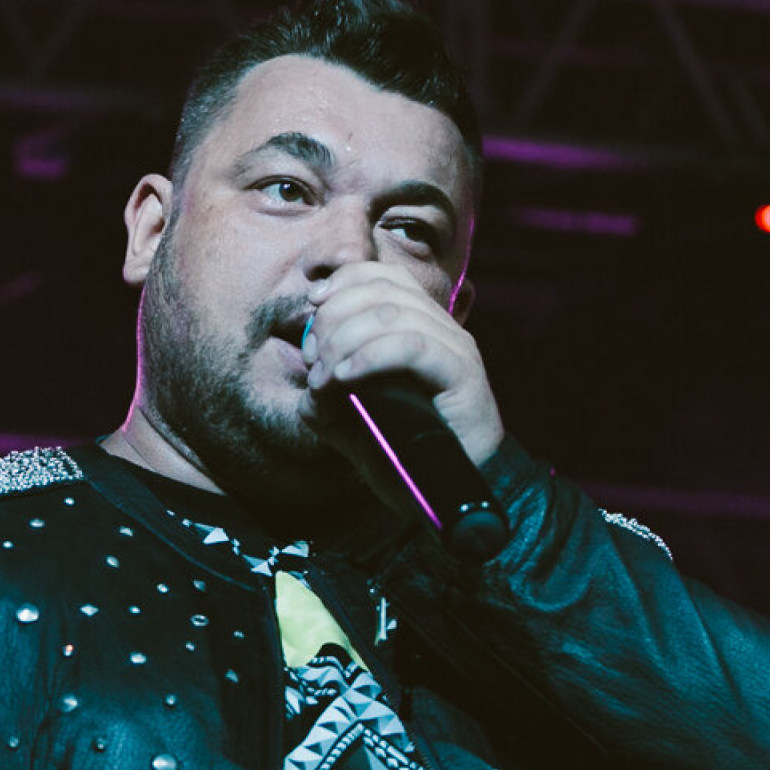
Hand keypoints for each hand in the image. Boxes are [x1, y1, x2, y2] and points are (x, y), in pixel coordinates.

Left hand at [300, 262, 503, 485]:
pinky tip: (345, 378)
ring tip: (325, 377)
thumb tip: (308, 381)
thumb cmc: (407, 456)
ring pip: (392, 313)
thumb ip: (328, 398)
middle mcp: (442, 328)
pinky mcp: (462, 373)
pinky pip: (412, 345)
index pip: (382, 276)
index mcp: (420, 326)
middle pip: (381, 289)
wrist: (454, 493)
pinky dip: (370, 356)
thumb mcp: (353, 422)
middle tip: (314, 359)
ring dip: (344, 340)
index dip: (342, 283)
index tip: (312, 307)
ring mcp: (456, 347)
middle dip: (334, 318)